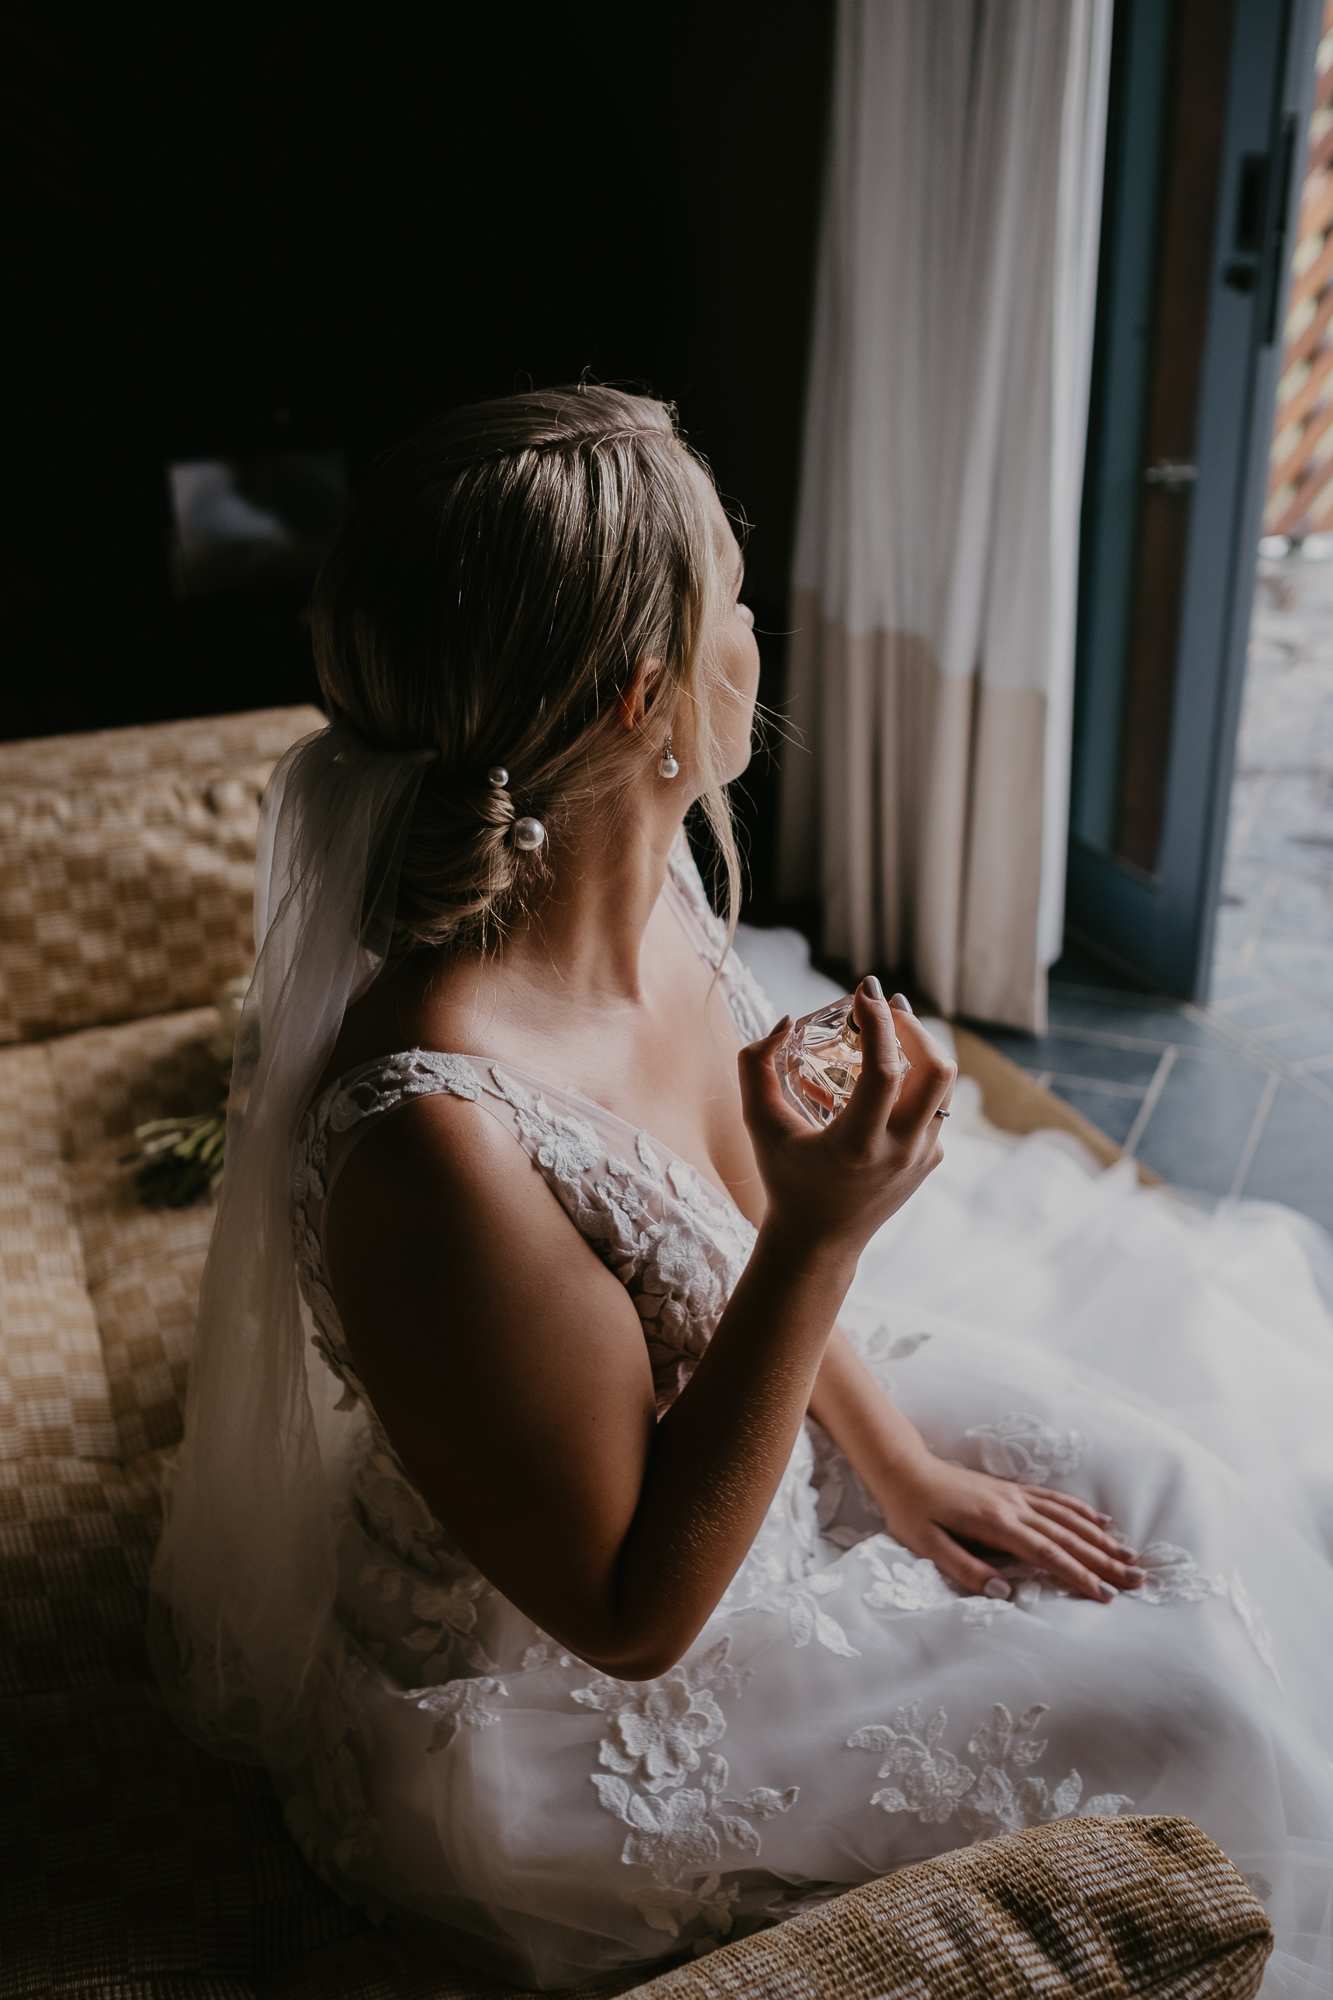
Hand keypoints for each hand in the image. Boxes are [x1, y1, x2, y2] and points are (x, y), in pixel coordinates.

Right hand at [738, 982, 954, 1256]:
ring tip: (894, 1027)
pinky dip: (915, 1078)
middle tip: (885, 1007)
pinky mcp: (930, 1159)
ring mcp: (922, 1156)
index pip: (885, 1070)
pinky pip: (935, 1105)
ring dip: (923, 1048)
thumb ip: (755, 1066)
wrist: (819, 1241)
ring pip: (945, 1085)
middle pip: (937, 1070)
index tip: (864, 990)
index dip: (878, 1022)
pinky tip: (888, 1070)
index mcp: (857, 1144)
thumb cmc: (785, 1178)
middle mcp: (900, 1151)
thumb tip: (786, 1020)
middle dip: (914, 1027)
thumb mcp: (758, 1124)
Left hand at [870, 1446, 1145, 1602]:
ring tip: (1131, 1556)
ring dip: (1101, 1538)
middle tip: (1138, 1580)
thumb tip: (1002, 1590)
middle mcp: (1013, 1506)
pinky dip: (1081, 1511)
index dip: (1077, 1575)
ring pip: (1067, 1518)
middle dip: (1104, 1561)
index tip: (1105, 1596)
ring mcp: (1016, 1495)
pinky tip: (1100, 1522)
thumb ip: (963, 1568)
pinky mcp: (1013, 1490)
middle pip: (1067, 1536)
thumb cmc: (912, 1511)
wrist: (904, 1468)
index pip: (1046, 1553)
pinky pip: (1055, 1500)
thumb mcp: (927, 1546)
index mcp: (996, 1523)